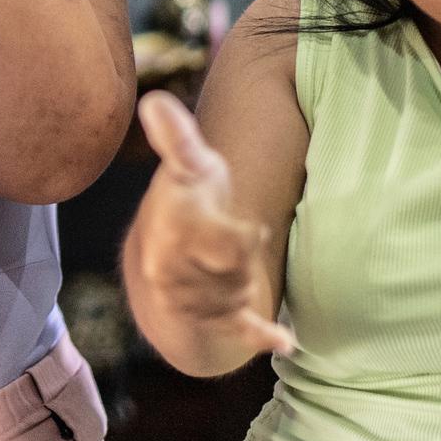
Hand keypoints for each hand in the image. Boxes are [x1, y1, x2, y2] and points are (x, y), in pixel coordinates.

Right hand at [131, 90, 295, 359]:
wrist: (159, 259)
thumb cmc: (186, 200)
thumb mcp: (186, 166)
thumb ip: (177, 137)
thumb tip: (154, 99)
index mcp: (171, 228)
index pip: (221, 239)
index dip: (243, 237)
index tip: (251, 231)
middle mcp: (170, 269)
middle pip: (237, 271)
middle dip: (243, 257)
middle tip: (237, 239)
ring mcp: (186, 299)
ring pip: (239, 297)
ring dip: (244, 283)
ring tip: (229, 265)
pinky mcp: (208, 322)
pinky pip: (238, 332)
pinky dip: (261, 336)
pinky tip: (285, 341)